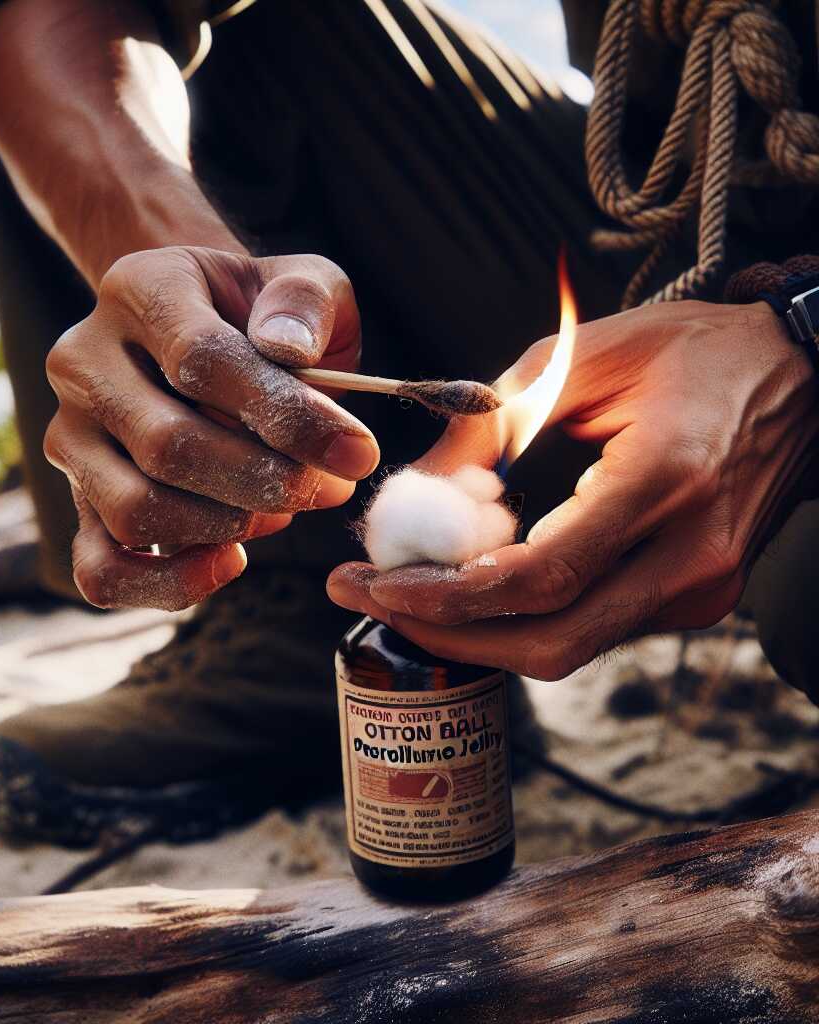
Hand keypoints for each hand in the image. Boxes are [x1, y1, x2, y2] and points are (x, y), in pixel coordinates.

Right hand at [45, 246, 378, 609]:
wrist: (202, 331)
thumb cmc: (259, 315)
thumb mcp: (300, 282)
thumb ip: (305, 300)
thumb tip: (290, 351)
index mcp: (139, 290)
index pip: (202, 361)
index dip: (287, 416)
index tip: (357, 451)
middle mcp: (85, 363)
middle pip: (168, 447)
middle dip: (266, 482)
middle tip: (329, 488)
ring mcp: (72, 436)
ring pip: (135, 511)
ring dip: (227, 527)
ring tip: (283, 509)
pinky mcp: (78, 499)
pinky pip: (100, 568)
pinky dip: (168, 583)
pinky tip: (229, 563)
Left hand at [328, 300, 818, 678]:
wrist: (801, 378)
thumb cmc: (695, 352)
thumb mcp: (581, 357)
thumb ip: (491, 421)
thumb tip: (420, 488)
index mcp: (663, 483)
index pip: (540, 578)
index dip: (446, 594)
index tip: (374, 582)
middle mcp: (688, 558)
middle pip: (547, 641)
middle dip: (442, 631)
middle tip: (365, 597)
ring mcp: (699, 590)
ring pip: (565, 647)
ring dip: (474, 629)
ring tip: (402, 586)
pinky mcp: (694, 600)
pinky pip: (588, 628)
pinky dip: (519, 616)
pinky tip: (471, 579)